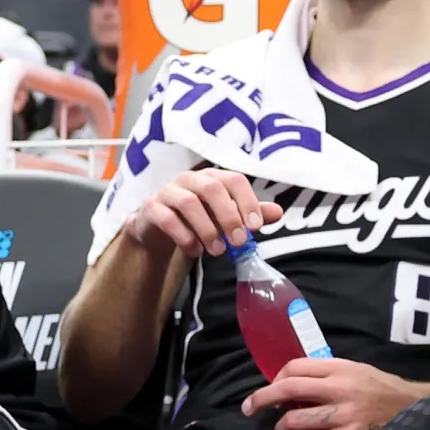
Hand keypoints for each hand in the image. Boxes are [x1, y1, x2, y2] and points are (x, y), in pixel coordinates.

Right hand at [125, 167, 282, 258]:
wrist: (160, 230)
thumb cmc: (200, 219)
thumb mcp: (226, 217)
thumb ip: (249, 214)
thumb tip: (278, 212)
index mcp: (213, 178)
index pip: (234, 180)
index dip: (247, 201)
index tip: (256, 227)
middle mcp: (190, 179)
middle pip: (212, 188)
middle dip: (229, 216)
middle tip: (239, 242)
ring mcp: (168, 191)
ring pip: (188, 203)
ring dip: (207, 229)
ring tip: (218, 251)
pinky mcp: (151, 208)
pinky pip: (167, 219)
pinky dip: (184, 237)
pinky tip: (196, 251)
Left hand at [241, 358, 427, 429]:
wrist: (420, 413)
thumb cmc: (388, 394)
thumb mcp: (363, 373)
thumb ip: (333, 375)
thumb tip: (295, 385)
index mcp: (344, 368)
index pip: (296, 367)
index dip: (276, 378)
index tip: (272, 390)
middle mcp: (342, 388)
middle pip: (287, 389)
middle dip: (261, 400)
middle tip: (249, 409)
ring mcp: (346, 414)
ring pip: (294, 421)